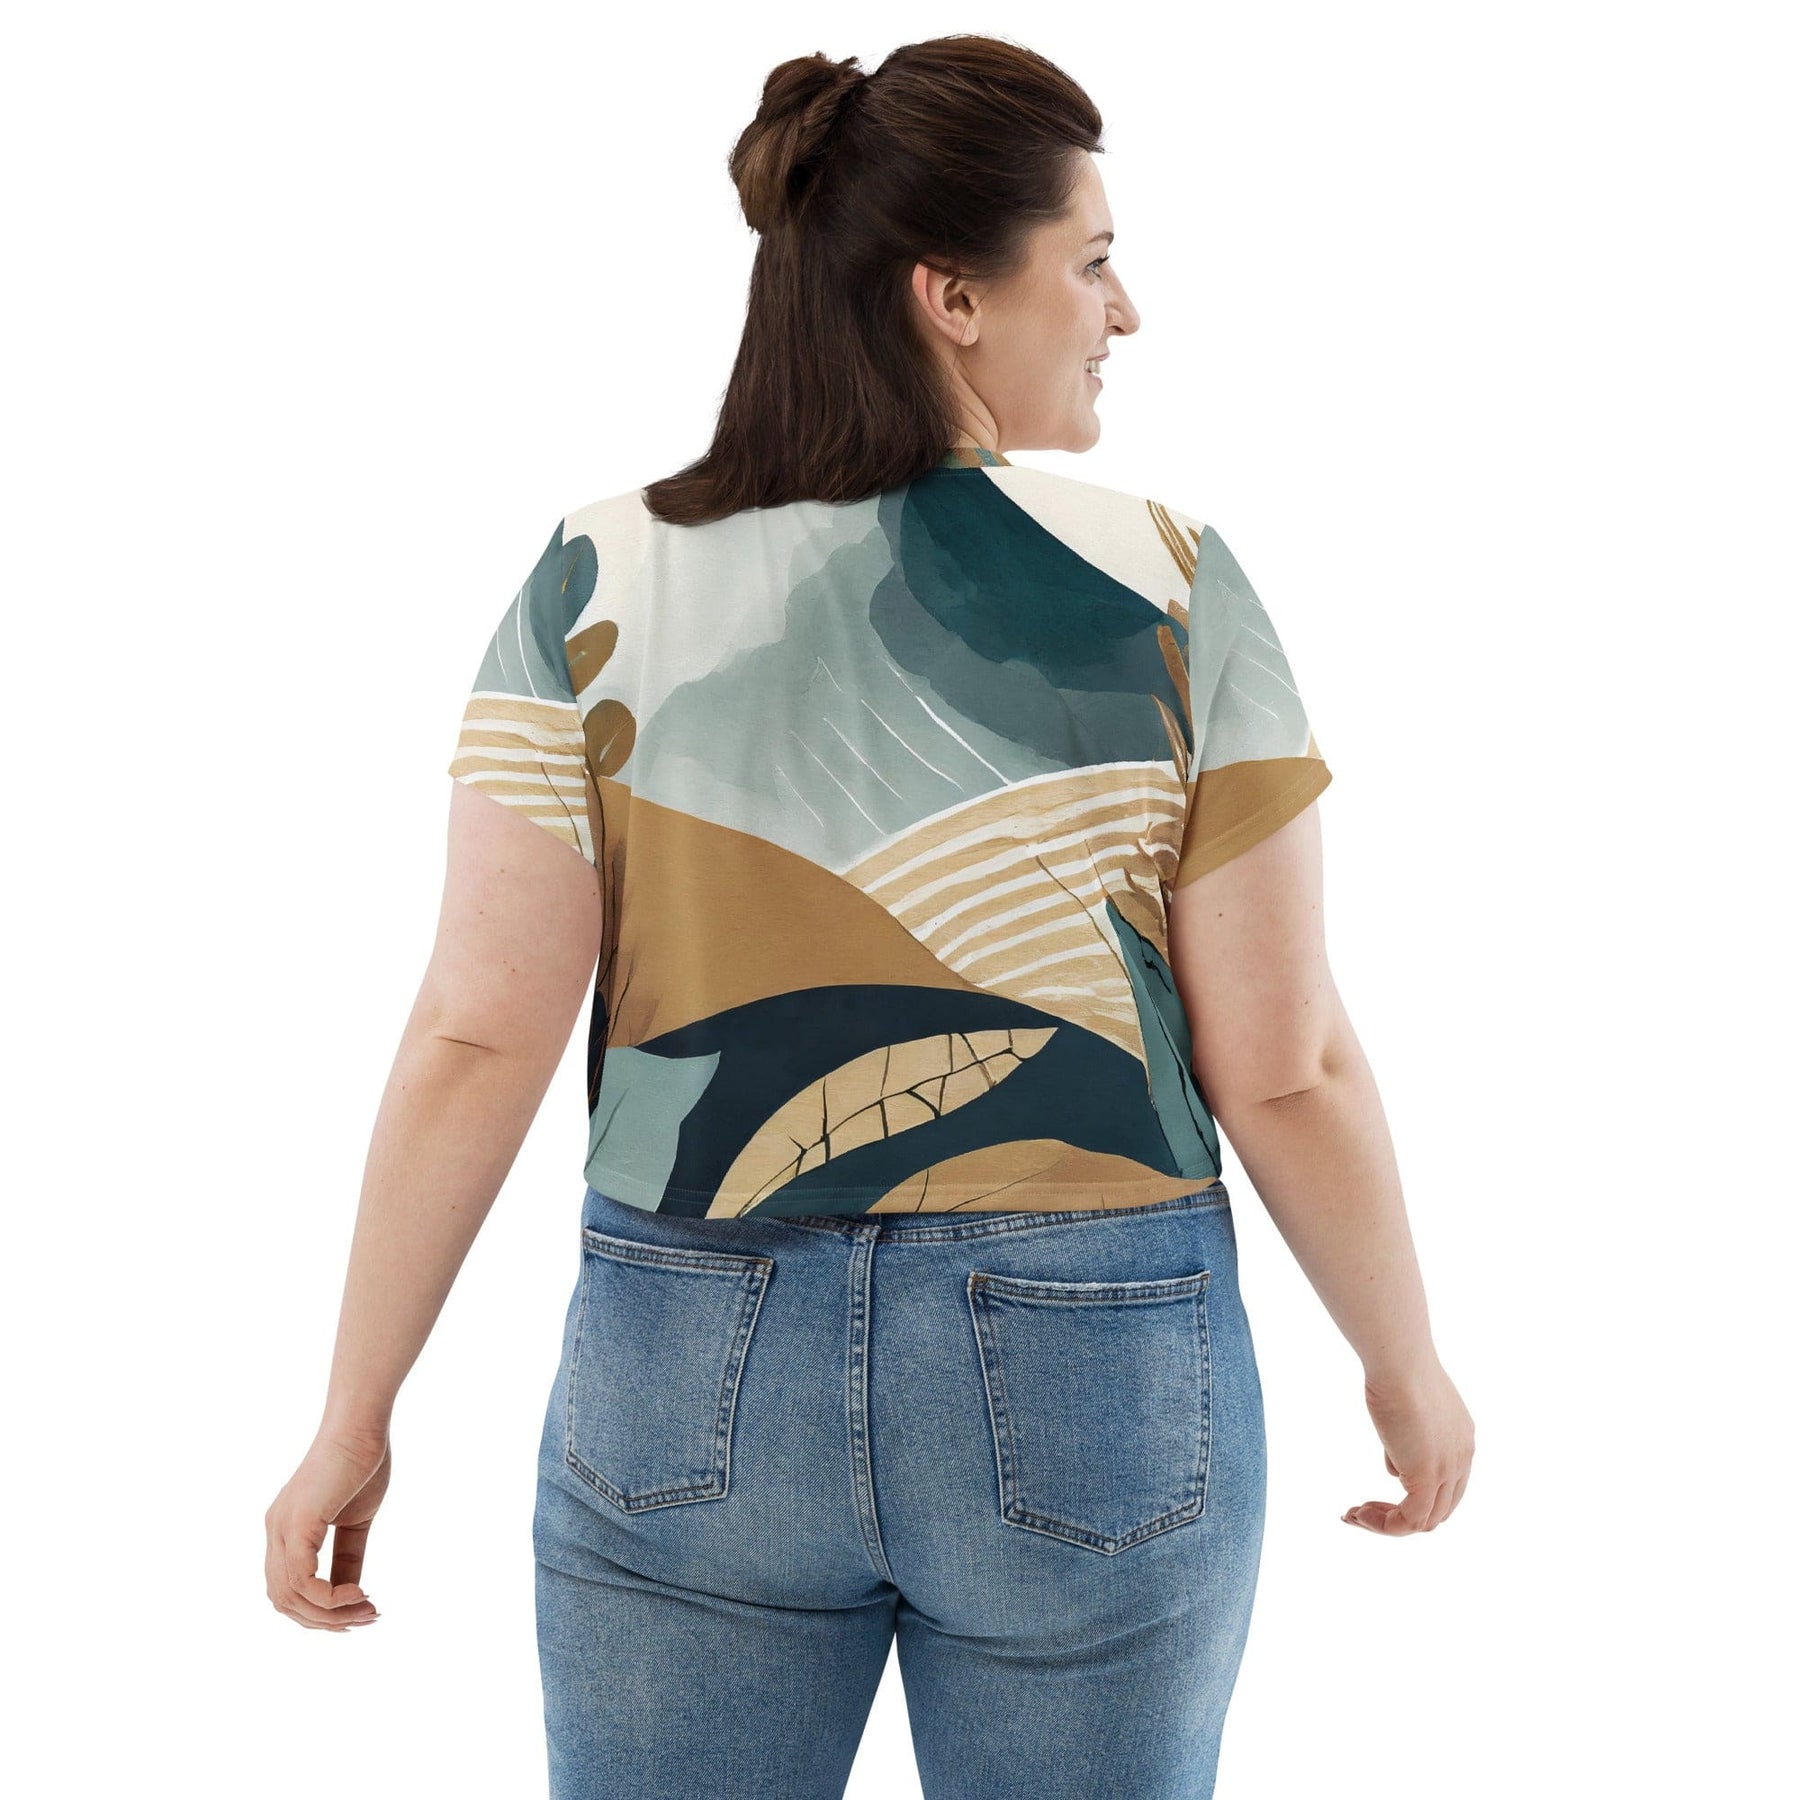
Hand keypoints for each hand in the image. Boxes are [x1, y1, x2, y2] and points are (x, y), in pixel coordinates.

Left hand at [264, 1429, 390, 1629]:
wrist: (362, 1425)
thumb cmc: (362, 1462)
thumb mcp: (355, 1522)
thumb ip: (347, 1557)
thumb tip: (351, 1593)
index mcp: (286, 1531)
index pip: (288, 1590)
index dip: (320, 1612)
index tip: (360, 1614)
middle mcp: (276, 1532)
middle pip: (284, 1601)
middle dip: (325, 1620)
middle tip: (366, 1618)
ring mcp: (282, 1528)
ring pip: (291, 1598)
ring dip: (331, 1614)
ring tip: (367, 1610)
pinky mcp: (297, 1524)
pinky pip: (302, 1581)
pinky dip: (329, 1598)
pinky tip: (357, 1593)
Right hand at [1341, 1360, 1474, 1534]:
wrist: (1399, 1361)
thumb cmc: (1395, 1370)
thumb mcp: (1403, 1409)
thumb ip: (1404, 1441)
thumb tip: (1394, 1467)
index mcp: (1461, 1439)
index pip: (1446, 1485)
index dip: (1413, 1495)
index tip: (1379, 1490)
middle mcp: (1462, 1458)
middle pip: (1440, 1509)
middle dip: (1401, 1514)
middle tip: (1365, 1510)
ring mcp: (1448, 1469)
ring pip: (1426, 1521)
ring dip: (1389, 1524)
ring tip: (1357, 1515)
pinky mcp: (1427, 1477)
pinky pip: (1410, 1521)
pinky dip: (1384, 1525)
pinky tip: (1358, 1514)